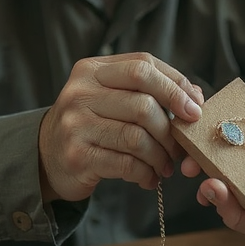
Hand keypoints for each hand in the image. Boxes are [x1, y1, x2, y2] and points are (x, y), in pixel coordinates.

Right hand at [38, 53, 202, 201]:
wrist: (48, 155)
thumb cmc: (93, 122)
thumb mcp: (113, 96)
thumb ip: (151, 90)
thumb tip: (196, 97)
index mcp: (92, 70)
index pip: (142, 67)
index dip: (175, 87)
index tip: (195, 110)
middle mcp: (80, 93)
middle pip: (143, 104)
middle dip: (170, 130)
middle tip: (180, 147)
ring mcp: (75, 124)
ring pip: (137, 137)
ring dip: (160, 156)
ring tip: (165, 165)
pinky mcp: (77, 156)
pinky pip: (126, 164)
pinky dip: (146, 173)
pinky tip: (148, 178)